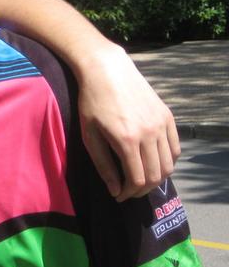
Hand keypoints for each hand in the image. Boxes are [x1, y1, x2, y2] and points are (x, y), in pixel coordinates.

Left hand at [77, 44, 179, 201]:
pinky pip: (174, 148)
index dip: (129, 193)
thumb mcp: (90, 136)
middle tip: (129, 192)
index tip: (118, 196)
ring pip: (169, 164)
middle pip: (156, 176)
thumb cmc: (91, 103)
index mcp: (127, 140)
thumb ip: (104, 166)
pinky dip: (167, 162)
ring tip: (140, 180)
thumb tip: (115, 190)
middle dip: (142, 190)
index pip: (138, 179)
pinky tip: (153, 163)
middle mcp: (149, 133)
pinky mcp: (167, 116)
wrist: (107, 70)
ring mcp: (161, 124)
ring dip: (157, 178)